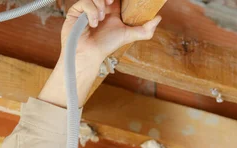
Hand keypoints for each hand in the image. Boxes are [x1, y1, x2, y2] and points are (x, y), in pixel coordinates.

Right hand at [39, 0, 160, 106]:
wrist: (90, 53)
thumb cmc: (107, 45)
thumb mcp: (129, 35)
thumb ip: (145, 29)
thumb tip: (159, 17)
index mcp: (112, 10)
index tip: (119, 2)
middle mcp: (100, 7)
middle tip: (111, 2)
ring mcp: (88, 8)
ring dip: (99, 5)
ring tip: (101, 19)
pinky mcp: (77, 10)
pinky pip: (85, 2)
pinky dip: (91, 12)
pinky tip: (93, 23)